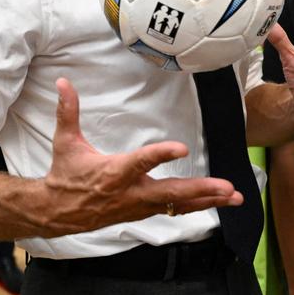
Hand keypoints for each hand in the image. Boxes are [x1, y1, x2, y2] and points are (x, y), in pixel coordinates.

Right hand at [37, 78, 241, 236]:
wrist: (58, 212)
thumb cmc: (65, 175)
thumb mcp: (65, 142)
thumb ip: (68, 111)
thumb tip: (63, 82)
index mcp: (114, 172)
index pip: (140, 162)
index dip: (160, 155)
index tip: (182, 149)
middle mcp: (131, 192)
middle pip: (171, 192)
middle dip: (201, 189)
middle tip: (227, 187)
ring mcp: (139, 206)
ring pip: (179, 204)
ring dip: (208, 200)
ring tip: (235, 197)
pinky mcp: (143, 212)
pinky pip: (175, 210)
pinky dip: (197, 206)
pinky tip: (218, 202)